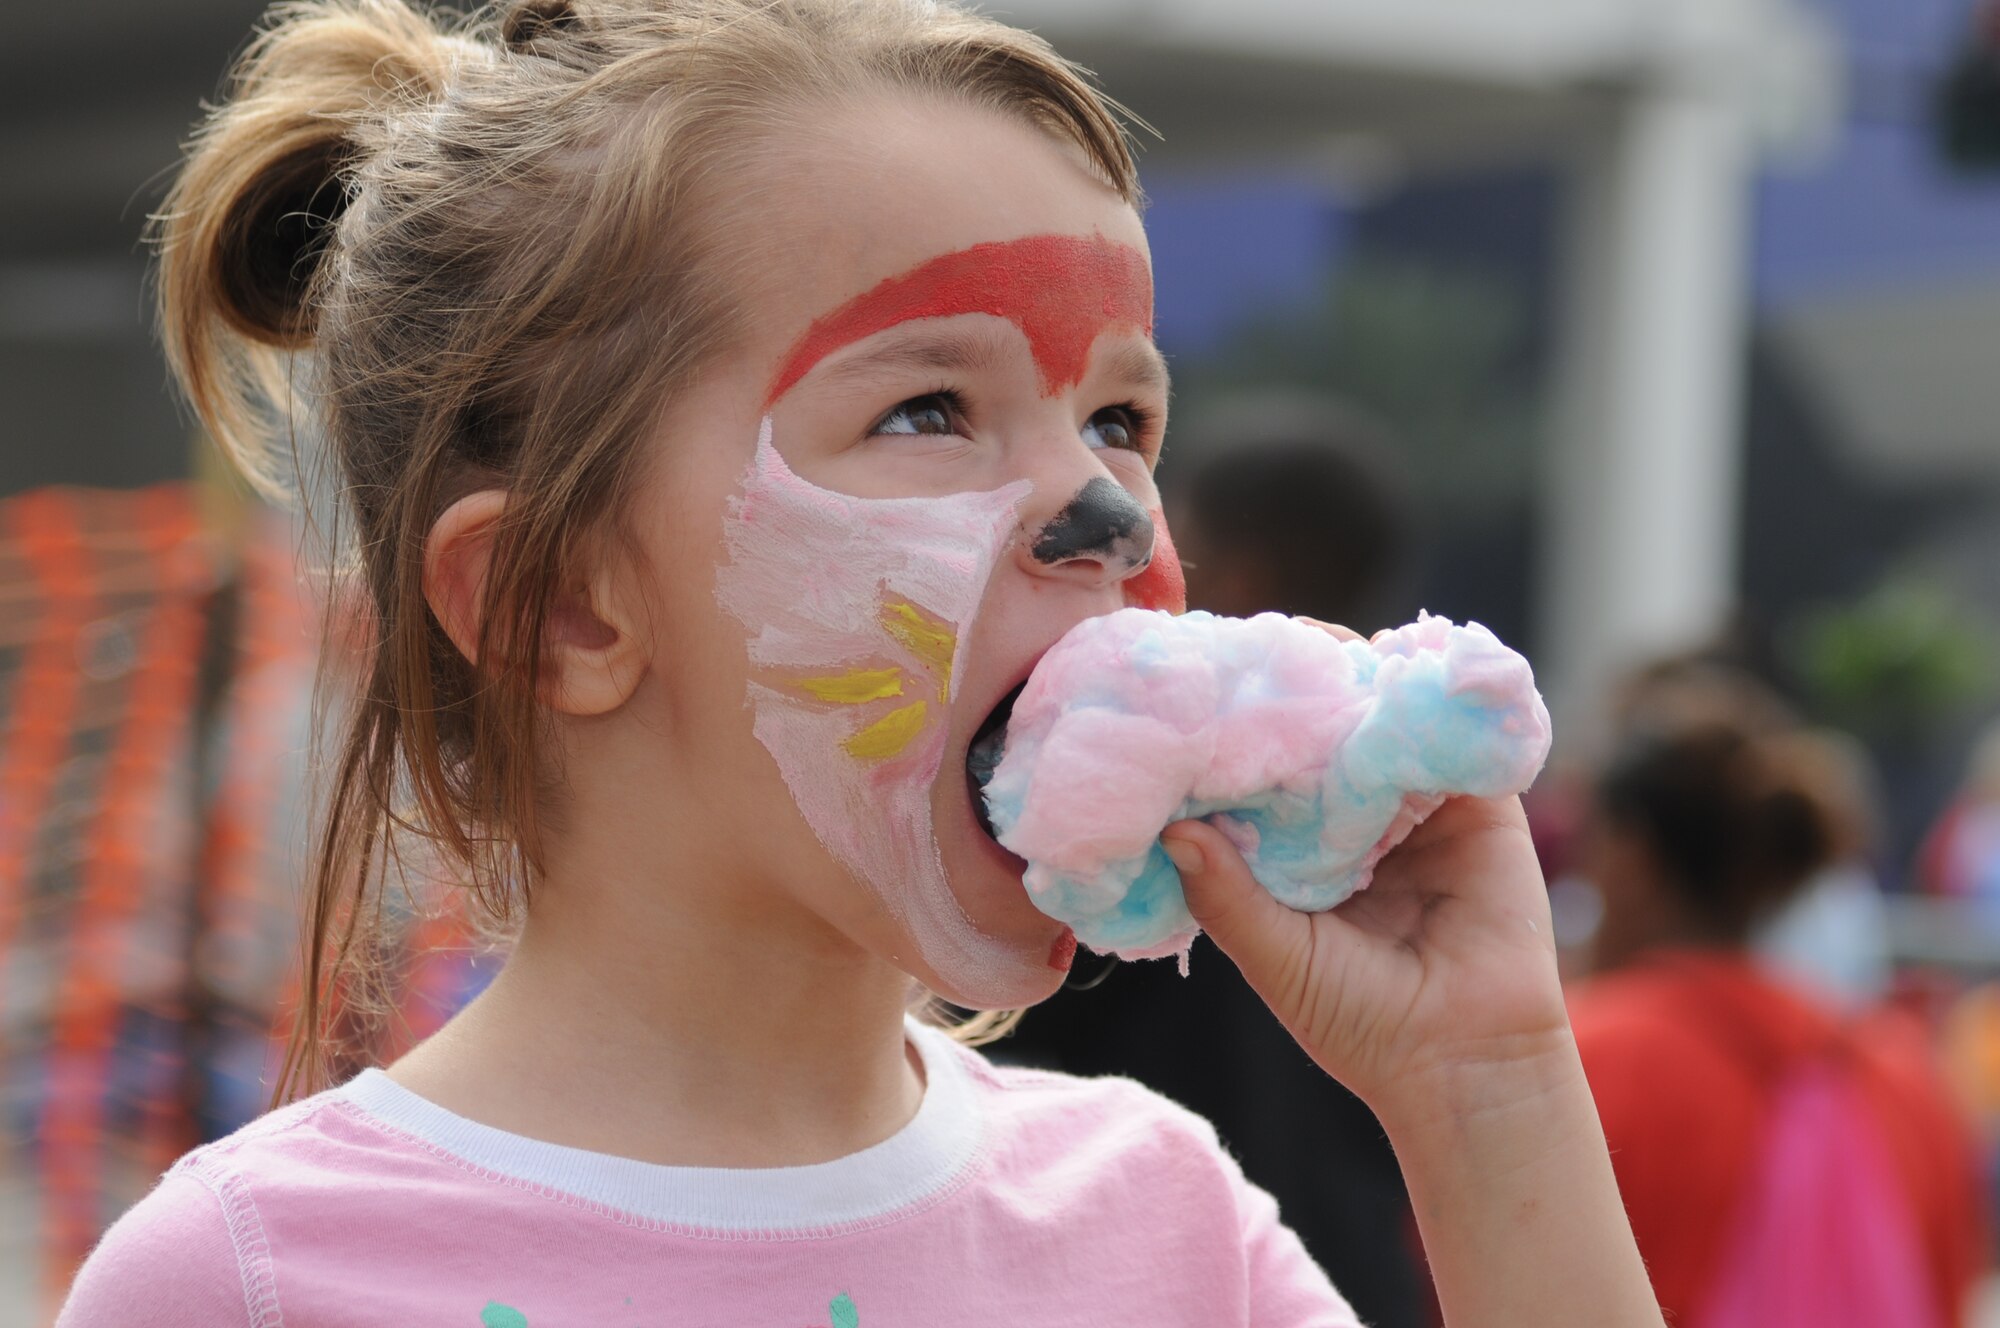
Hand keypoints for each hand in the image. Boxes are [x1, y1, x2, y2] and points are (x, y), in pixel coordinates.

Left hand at [1160, 624, 1568, 1122]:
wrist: (1466, 1064)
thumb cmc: (1360, 1023)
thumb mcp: (1276, 956)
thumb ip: (1225, 896)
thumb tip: (1170, 829)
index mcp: (1299, 847)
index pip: (1261, 769)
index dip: (1232, 731)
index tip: (1192, 690)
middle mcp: (1355, 815)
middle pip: (1320, 728)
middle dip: (1287, 688)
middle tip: (1245, 648)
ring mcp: (1418, 804)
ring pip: (1382, 718)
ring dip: (1350, 677)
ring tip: (1307, 643)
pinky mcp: (1481, 804)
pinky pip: (1453, 737)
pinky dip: (1423, 700)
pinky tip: (1386, 672)